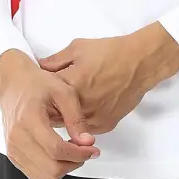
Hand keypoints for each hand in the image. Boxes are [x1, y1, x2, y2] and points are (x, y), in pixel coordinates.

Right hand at [0, 50, 99, 178]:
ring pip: (44, 178)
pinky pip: (35, 176)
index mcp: (29, 119)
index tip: (92, 149)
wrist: (12, 85)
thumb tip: (87, 141)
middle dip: (74, 163)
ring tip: (72, 152)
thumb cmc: (36, 84)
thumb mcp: (62, 92)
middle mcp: (17, 137)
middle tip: (85, 151)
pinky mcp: (13, 155)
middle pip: (51, 169)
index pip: (56, 149)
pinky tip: (59, 154)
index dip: (78, 154)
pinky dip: (51, 171)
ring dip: (63, 169)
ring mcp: (13, 149)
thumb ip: (76, 118)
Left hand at [36, 25, 178, 134]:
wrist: (140, 63)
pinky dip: (80, 123)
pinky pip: (84, 130)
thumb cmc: (110, 52)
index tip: (38, 90)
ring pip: (68, 127)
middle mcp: (80, 106)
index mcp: (70, 85)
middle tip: (49, 101)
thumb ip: (55, 60)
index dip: (40, 93)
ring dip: (63, 118)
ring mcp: (93, 118)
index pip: (43, 96)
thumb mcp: (78, 48)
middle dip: (48, 109)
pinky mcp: (105, 125)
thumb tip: (39, 68)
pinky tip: (81, 110)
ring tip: (64, 106)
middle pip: (53, 116)